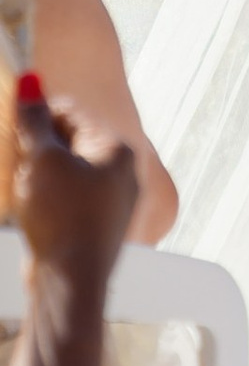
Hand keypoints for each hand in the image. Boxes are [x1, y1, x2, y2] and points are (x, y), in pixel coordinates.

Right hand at [10, 77, 137, 299]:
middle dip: (37, 146)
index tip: (11, 126)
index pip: (71, 112)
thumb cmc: (61, 217)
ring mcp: (110, 202)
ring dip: (37, 173)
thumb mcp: (41, 161)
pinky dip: (44, 197)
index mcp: (116, 149)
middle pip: (69, 141)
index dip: (37, 115)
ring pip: (65, 171)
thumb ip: (33, 121)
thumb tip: (28, 81)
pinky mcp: (94, 226)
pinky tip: (29, 209)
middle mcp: (121, 172)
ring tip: (21, 186)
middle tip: (14, 157)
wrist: (71, 285)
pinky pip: (66, 198)